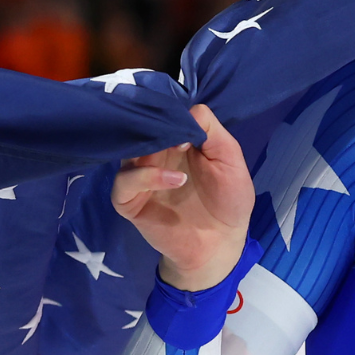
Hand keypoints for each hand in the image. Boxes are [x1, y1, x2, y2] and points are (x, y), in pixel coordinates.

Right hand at [112, 104, 254, 290]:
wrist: (221, 244)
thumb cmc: (229, 200)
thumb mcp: (230, 159)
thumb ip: (212, 131)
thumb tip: (189, 111)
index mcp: (175, 142)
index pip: (161, 115)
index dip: (171, 113)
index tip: (188, 121)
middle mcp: (153, 155)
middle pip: (141, 128)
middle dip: (158, 127)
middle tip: (180, 135)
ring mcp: (139, 177)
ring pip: (128, 151)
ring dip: (152, 148)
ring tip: (180, 152)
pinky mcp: (130, 201)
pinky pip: (124, 183)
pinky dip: (146, 177)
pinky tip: (174, 180)